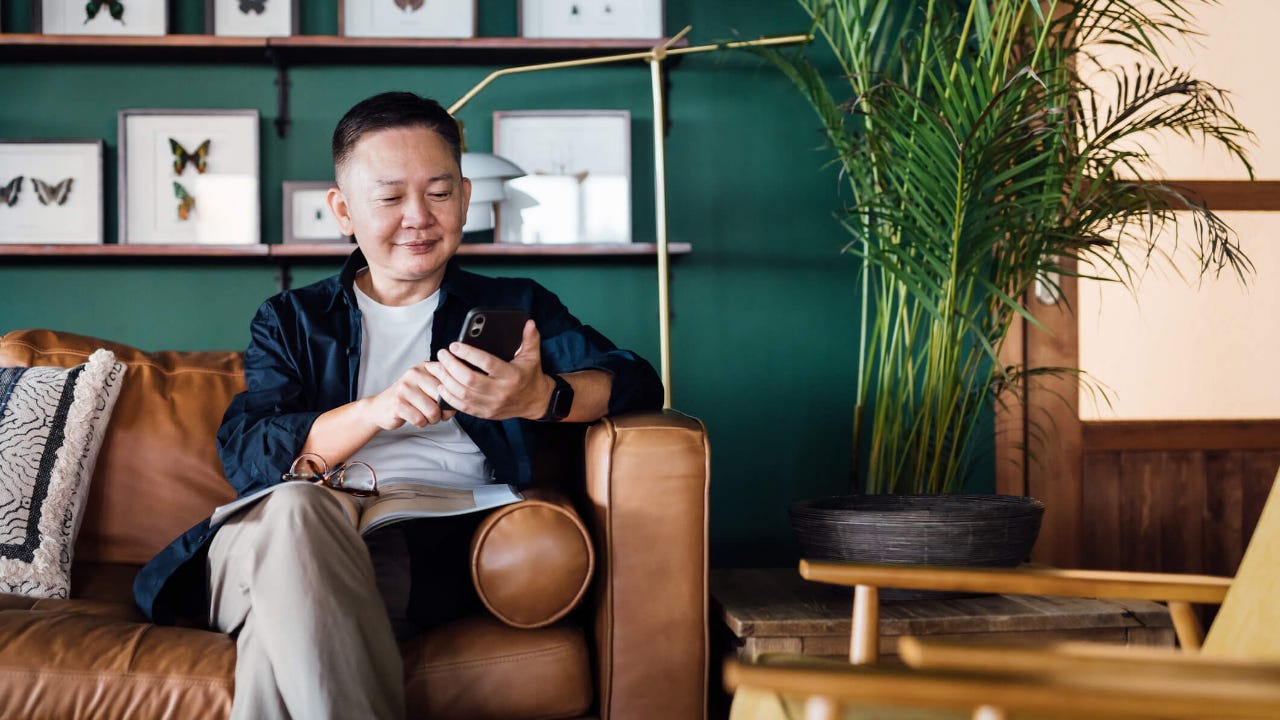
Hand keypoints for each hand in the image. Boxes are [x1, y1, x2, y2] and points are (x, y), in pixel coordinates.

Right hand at [361, 362, 456, 429]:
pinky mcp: (397, 403)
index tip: (448, 403)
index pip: (450, 379)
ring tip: (424, 415)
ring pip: (433, 411)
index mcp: (426, 367)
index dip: (454, 396)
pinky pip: (420, 419)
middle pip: (443, 397)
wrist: (381, 408)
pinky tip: (414, 418)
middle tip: (435, 414)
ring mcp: (405, 387)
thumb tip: (461, 400)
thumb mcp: (428, 388)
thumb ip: (445, 389)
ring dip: (431, 419)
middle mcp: (415, 373)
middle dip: (443, 411)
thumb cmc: (411, 400)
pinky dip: (420, 423)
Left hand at [429, 319, 551, 419]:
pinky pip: (462, 407)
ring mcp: (492, 404)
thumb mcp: (532, 356)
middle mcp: (500, 391)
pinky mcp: (485, 413)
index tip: (454, 345)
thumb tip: (529, 322)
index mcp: (511, 375)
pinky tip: (441, 385)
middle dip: (451, 366)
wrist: (535, 402)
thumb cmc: (530, 376)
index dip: (468, 354)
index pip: (486, 363)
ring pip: (462, 394)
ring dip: (446, 380)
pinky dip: (449, 397)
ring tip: (437, 367)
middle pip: (469, 379)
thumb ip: (530, 338)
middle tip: (442, 354)